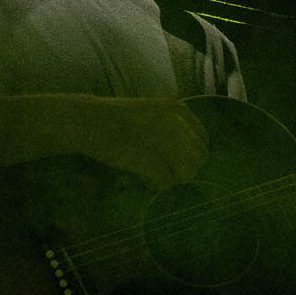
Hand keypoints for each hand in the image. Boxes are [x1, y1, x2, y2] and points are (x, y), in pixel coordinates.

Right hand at [77, 97, 209, 189]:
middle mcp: (179, 126)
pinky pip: (166, 183)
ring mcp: (168, 145)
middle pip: (199, 159)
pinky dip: (156, 184)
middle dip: (185, 168)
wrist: (92, 121)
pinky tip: (145, 179)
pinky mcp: (154, 163)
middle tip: (166, 170)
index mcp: (179, 110)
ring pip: (187, 174)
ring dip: (172, 178)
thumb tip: (187, 149)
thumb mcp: (152, 110)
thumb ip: (172, 125)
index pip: (203, 140)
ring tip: (154, 174)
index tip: (180, 160)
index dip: (193, 153)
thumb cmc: (116, 116)